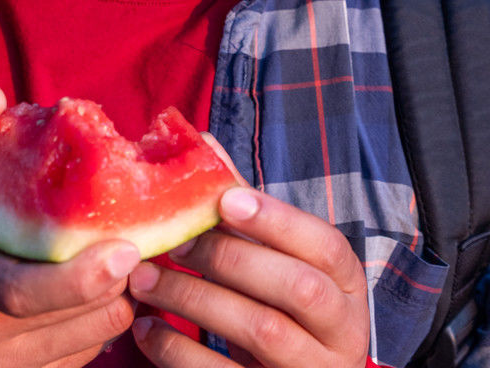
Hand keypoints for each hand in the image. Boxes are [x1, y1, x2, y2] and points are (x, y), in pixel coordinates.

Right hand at [0, 85, 138, 366]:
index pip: (16, 289)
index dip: (78, 276)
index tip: (125, 247)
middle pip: (69, 315)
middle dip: (117, 276)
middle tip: (141, 232)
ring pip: (89, 339)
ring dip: (117, 296)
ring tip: (122, 253)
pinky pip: (84, 358)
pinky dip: (102, 321)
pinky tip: (98, 284)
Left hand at [128, 179, 369, 367]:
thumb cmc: (277, 307)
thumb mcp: (275, 261)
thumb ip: (245, 208)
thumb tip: (203, 142)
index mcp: (346, 285)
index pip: (326, 246)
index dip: (278, 220)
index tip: (225, 200)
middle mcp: (341, 331)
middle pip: (296, 287)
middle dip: (229, 258)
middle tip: (173, 241)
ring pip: (260, 330)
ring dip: (194, 299)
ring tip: (144, 280)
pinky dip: (179, 352)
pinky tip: (145, 329)